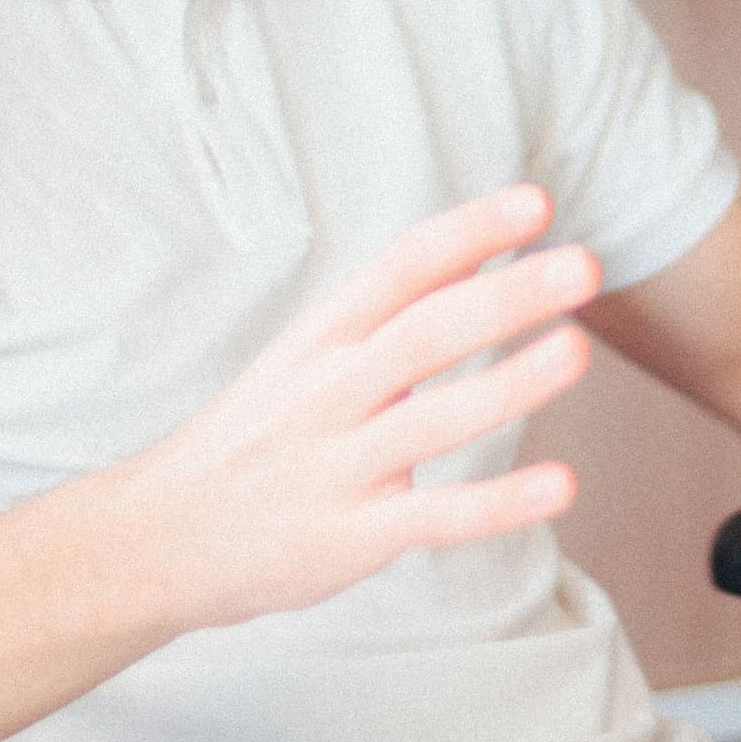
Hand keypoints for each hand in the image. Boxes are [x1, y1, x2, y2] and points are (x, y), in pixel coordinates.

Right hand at [119, 184, 597, 630]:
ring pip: (432, 419)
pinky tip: (561, 486)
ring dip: (509, 384)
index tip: (537, 201)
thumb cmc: (250, 441)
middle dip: (504, 296)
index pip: (399, 269)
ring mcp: (339, 466)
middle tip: (583, 264)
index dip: (468, 232)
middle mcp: (328, 393)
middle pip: (423, 333)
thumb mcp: (301, 362)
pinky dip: (499, 503)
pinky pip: (434, 517)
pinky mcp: (352, 537)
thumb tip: (475, 259)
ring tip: (577, 350)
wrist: (157, 540)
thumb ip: (383, 320)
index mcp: (319, 340)